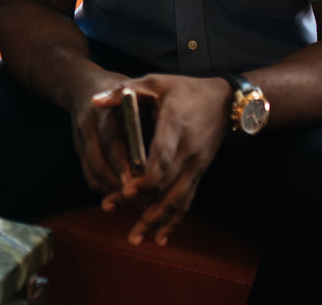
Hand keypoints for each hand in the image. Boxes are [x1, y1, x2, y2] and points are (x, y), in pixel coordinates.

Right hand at [65, 69, 134, 196]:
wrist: (81, 83)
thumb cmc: (122, 92)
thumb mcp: (136, 94)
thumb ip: (143, 117)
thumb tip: (162, 153)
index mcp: (104, 109)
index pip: (112, 141)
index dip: (126, 164)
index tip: (143, 179)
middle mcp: (88, 125)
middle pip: (99, 162)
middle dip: (120, 184)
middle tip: (142, 199)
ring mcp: (80, 139)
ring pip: (93, 174)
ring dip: (113, 191)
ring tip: (135, 202)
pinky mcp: (78, 150)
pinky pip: (89, 177)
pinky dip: (106, 190)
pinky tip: (124, 195)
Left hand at [94, 75, 232, 245]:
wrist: (227, 104)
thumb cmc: (185, 90)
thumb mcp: (155, 82)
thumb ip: (124, 90)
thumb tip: (95, 101)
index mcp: (175, 127)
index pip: (162, 158)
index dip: (146, 178)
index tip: (127, 192)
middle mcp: (188, 151)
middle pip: (164, 184)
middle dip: (139, 202)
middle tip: (109, 208)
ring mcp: (195, 166)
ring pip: (176, 199)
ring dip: (155, 220)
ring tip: (134, 238)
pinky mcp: (198, 174)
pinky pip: (186, 201)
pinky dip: (173, 221)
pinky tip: (160, 238)